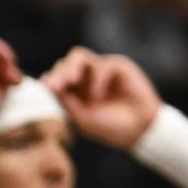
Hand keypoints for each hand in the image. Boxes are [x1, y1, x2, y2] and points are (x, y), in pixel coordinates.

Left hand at [41, 47, 161, 147]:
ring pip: (79, 56)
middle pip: (65, 64)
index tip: (48, 88)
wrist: (141, 130)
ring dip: (72, 67)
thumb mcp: (84, 119)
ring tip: (71, 81)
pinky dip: (98, 78)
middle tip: (57, 85)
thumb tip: (46, 83)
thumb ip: (66, 101)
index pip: (57, 77)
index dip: (51, 80)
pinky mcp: (118, 67)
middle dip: (59, 73)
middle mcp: (86, 77)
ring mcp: (101, 70)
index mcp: (74, 90)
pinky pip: (103, 65)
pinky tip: (98, 94)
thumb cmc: (112, 128)